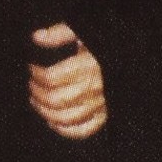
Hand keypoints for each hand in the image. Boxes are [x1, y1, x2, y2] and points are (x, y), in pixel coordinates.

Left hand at [27, 24, 106, 138]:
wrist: (129, 55)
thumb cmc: (104, 43)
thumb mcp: (82, 31)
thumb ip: (59, 34)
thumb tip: (36, 37)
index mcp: (88, 66)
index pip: (52, 77)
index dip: (37, 74)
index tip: (32, 68)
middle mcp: (94, 88)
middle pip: (55, 99)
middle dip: (38, 94)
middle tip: (32, 85)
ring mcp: (100, 105)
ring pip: (66, 117)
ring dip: (46, 112)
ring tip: (36, 102)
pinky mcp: (104, 115)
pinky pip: (83, 130)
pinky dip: (65, 130)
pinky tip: (53, 121)